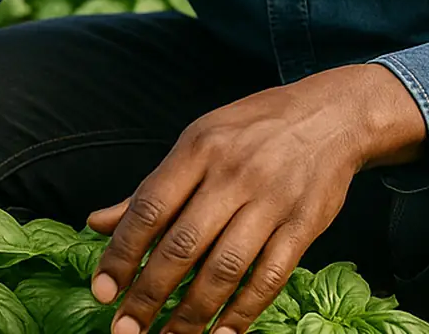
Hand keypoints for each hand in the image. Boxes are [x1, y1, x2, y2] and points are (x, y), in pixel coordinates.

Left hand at [86, 64, 425, 333]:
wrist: (332, 115)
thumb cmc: (254, 130)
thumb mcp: (199, 141)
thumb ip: (152, 188)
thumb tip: (97, 223)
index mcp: (199, 149)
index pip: (150, 208)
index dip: (122, 253)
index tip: (103, 291)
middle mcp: (233, 175)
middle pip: (183, 245)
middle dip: (149, 295)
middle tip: (126, 329)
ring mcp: (271, 202)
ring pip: (224, 269)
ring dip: (192, 313)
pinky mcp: (303, 225)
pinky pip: (269, 277)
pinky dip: (243, 312)